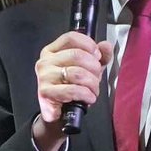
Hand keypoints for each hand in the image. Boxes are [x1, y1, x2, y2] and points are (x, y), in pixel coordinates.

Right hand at [32, 32, 113, 150]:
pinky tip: (88, 98)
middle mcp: (45, 61)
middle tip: (96, 77)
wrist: (61, 113)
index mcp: (53, 51)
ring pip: (77, 73)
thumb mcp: (88, 69)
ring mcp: (44, 76)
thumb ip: (99, 56)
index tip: (97, 56)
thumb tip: (106, 45)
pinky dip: (86, 94)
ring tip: (93, 90)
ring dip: (92, 84)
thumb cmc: (72, 88)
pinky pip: (72, 90)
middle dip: (94, 68)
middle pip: (77, 55)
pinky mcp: (45, 92)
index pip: (71, 37)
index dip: (88, 44)